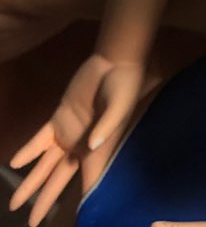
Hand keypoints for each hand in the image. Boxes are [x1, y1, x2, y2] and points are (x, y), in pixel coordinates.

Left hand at [9, 53, 145, 225]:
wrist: (114, 62)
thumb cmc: (123, 85)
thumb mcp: (120, 105)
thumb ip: (107, 126)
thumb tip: (91, 147)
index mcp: (98, 149)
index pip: (88, 181)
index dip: (82, 202)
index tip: (75, 221)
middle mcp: (80, 146)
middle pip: (59, 180)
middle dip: (45, 202)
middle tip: (32, 224)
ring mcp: (68, 133)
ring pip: (45, 165)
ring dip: (30, 183)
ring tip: (14, 204)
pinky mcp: (59, 118)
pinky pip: (39, 140)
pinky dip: (27, 152)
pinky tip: (15, 163)